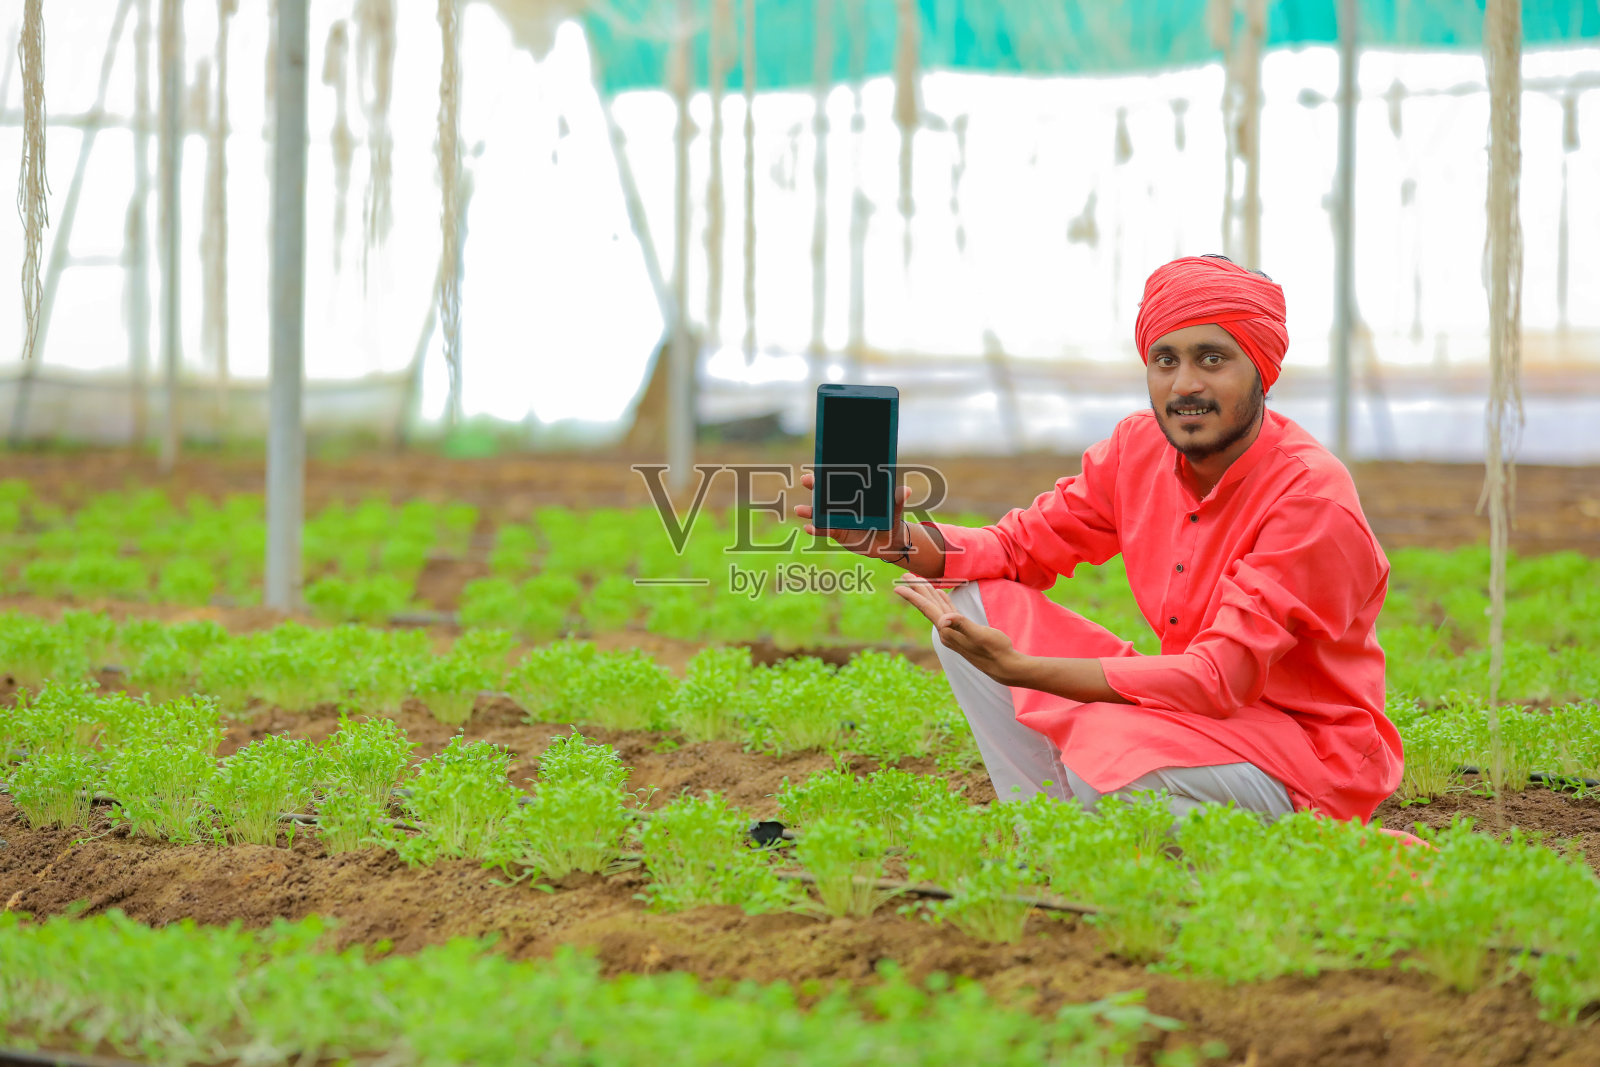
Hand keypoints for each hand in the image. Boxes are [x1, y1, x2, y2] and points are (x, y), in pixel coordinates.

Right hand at [794, 471, 912, 561]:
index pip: (839, 480)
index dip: (830, 473)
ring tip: (800, 510)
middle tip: (805, 480)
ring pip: (820, 512)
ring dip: (809, 510)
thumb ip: (897, 501)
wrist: (888, 543)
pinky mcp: (836, 533)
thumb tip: (905, 490)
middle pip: (825, 493)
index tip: (820, 466)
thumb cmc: (890, 521)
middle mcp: (843, 504)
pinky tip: (809, 528)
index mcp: (855, 494)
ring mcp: (837, 518)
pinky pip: (823, 530)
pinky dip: (815, 529)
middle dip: (814, 486)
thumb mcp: (894, 511)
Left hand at [892, 573, 1023, 684]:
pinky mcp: (964, 630)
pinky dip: (944, 601)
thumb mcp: (979, 635)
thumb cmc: (995, 650)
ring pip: (938, 607)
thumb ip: (962, 625)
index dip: (913, 596)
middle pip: (928, 606)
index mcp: (948, 630)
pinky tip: (941, 595)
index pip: (927, 609)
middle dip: (917, 590)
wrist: (1004, 666)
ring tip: (919, 582)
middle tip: (904, 576)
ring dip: (928, 594)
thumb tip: (943, 620)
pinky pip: (949, 612)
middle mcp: (947, 631)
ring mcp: (954, 631)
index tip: (898, 586)